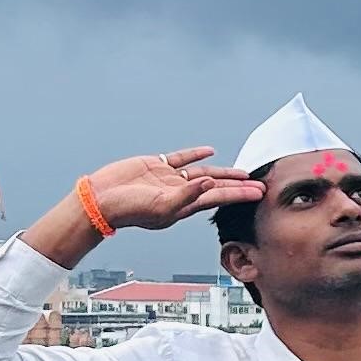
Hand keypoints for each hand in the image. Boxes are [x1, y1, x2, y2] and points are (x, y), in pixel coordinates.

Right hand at [86, 147, 266, 231]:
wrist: (101, 199)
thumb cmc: (128, 209)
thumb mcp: (161, 206)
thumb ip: (187, 195)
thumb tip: (209, 183)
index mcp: (184, 206)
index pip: (219, 198)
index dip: (240, 194)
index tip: (259, 192)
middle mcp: (180, 193)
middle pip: (216, 188)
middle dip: (238, 186)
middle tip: (260, 185)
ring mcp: (169, 180)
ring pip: (202, 174)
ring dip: (222, 173)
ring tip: (242, 172)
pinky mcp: (157, 167)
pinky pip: (181, 159)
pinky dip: (195, 155)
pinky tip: (209, 151)